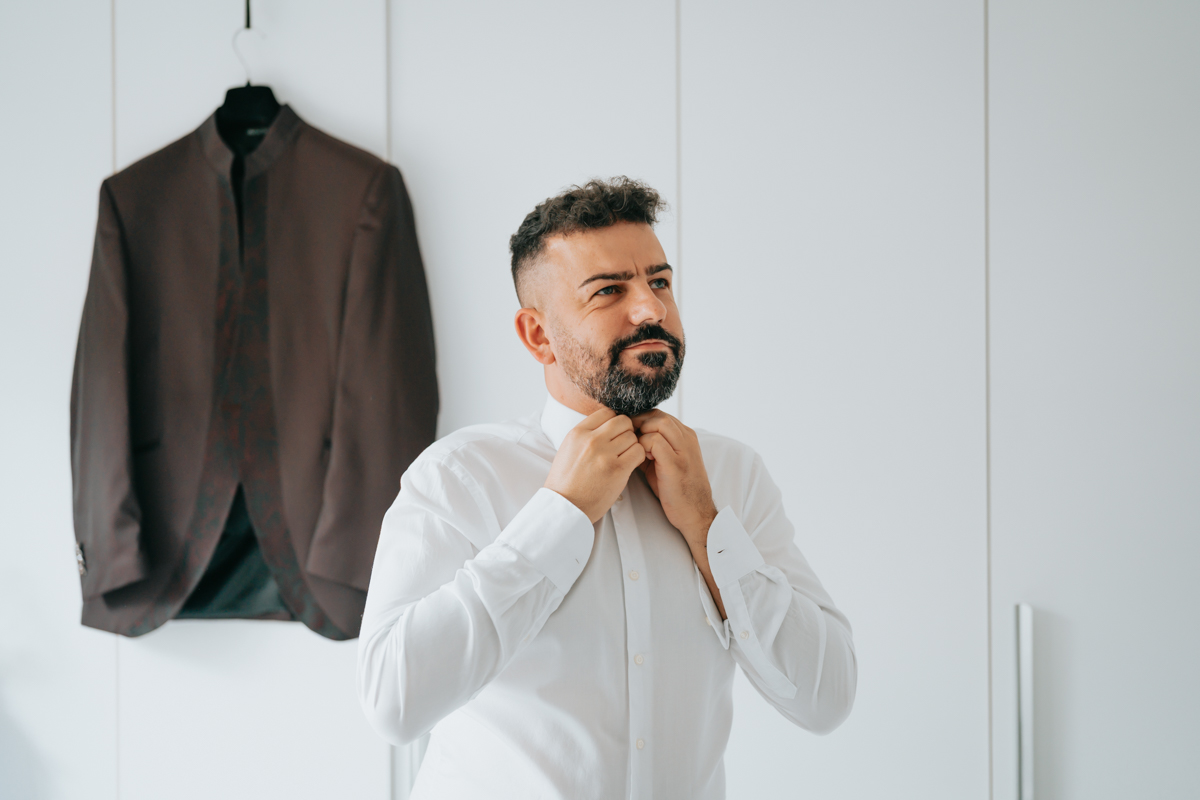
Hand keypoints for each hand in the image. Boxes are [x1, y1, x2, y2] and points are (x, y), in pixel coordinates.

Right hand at [545, 408, 645, 522]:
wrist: (565, 506)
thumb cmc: (566, 481)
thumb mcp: (568, 449)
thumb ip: (585, 435)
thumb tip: (605, 424)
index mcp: (578, 433)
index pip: (606, 412)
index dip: (614, 422)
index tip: (615, 433)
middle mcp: (591, 440)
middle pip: (622, 421)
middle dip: (627, 431)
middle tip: (623, 445)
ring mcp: (605, 454)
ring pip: (632, 436)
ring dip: (632, 445)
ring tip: (625, 457)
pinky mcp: (617, 469)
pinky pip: (638, 451)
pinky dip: (638, 457)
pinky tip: (630, 464)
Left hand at [632, 410, 717, 550]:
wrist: (695, 513)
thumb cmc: (677, 490)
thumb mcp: (666, 463)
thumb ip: (652, 448)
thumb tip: (629, 438)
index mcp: (686, 437)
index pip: (660, 415)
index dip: (641, 420)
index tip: (629, 433)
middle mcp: (687, 439)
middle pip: (658, 415)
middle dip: (639, 423)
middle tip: (627, 439)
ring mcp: (684, 450)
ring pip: (658, 423)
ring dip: (642, 433)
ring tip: (636, 449)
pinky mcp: (676, 464)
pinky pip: (655, 441)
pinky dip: (643, 446)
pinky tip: (642, 459)